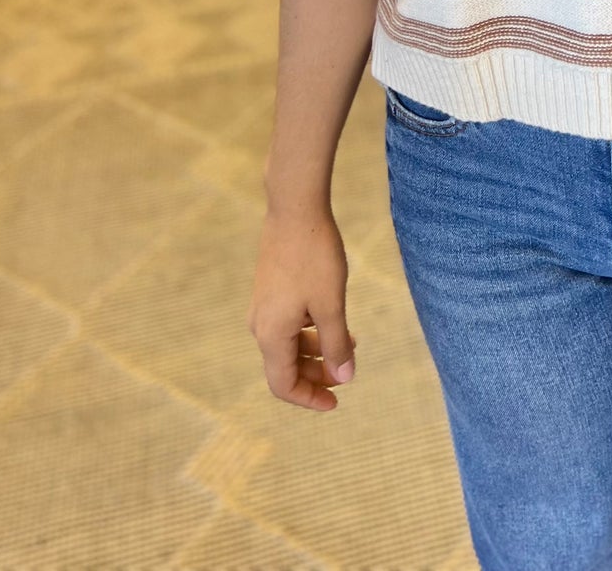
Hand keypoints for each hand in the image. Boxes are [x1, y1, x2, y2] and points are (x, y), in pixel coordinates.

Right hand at [249, 206, 357, 411]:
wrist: (295, 208)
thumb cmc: (314, 256)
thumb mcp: (331, 303)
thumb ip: (336, 344)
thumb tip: (344, 378)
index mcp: (272, 334)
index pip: (283, 384)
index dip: (309, 398)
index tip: (336, 402)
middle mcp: (261, 325)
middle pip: (286, 366)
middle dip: (318, 374)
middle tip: (348, 372)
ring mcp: (264, 306)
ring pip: (289, 343)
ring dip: (317, 350)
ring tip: (351, 342)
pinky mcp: (270, 289)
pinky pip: (289, 323)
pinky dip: (311, 330)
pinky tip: (335, 319)